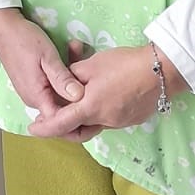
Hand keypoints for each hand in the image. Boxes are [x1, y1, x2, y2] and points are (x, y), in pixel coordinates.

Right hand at [0, 10, 83, 124]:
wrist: (2, 25)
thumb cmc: (23, 39)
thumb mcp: (47, 56)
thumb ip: (62, 78)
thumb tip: (80, 98)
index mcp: (37, 96)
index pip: (60, 121)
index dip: (79, 118)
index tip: (96, 103)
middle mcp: (34, 99)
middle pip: (62, 108)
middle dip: (79, 92)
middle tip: (91, 69)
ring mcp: (32, 91)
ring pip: (59, 94)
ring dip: (71, 77)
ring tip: (78, 48)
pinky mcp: (33, 82)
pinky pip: (52, 85)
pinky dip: (63, 73)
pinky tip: (70, 51)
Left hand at [29, 44, 188, 141]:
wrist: (161, 71)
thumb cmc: (123, 65)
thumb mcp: (91, 65)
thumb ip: (73, 77)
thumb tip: (64, 86)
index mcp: (91, 108)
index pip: (61, 124)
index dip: (45, 128)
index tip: (32, 128)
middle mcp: (105, 121)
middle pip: (78, 129)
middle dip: (63, 126)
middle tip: (51, 117)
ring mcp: (120, 122)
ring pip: (94, 124)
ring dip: (82, 117)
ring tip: (76, 101)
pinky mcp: (132, 119)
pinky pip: (109, 120)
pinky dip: (98, 112)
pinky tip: (101, 96)